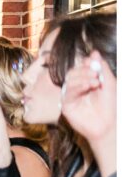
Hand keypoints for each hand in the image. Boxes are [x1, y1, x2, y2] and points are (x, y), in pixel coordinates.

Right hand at [62, 53, 115, 174]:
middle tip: (95, 73)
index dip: (86, 63)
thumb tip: (94, 52)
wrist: (108, 124)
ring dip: (82, 78)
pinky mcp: (66, 105)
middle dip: (84, 70)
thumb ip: (102, 68)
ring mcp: (71, 96)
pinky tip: (88, 87)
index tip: (93, 61)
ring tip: (95, 82)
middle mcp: (77, 88)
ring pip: (69, 80)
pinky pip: (67, 92)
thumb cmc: (110, 105)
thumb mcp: (109, 83)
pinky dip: (78, 87)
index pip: (81, 67)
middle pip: (73, 72)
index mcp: (87, 81)